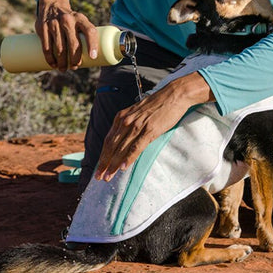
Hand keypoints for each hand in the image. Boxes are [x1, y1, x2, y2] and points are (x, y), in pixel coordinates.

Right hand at [35, 0, 97, 70]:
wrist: (52, 4)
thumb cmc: (71, 20)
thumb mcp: (79, 21)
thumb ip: (85, 35)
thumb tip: (92, 58)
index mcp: (80, 18)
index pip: (90, 31)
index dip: (93, 44)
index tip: (93, 57)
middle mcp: (68, 20)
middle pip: (74, 44)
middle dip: (75, 59)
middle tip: (74, 67)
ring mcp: (54, 23)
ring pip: (60, 48)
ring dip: (62, 62)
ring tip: (63, 68)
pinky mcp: (43, 27)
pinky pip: (46, 47)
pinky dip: (50, 58)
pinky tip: (53, 64)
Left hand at [96, 72, 214, 180]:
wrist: (173, 95)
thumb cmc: (157, 104)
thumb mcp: (137, 112)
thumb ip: (129, 123)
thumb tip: (123, 138)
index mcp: (121, 117)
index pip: (108, 140)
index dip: (102, 155)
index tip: (99, 167)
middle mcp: (126, 121)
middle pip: (111, 146)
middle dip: (104, 163)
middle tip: (98, 177)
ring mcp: (137, 126)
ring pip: (121, 149)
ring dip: (113, 164)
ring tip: (107, 177)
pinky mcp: (149, 130)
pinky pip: (136, 147)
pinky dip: (128, 158)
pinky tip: (123, 167)